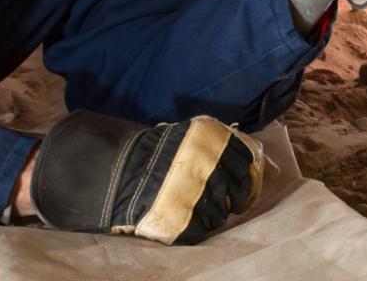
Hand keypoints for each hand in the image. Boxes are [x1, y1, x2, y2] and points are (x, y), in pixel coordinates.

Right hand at [29, 111, 261, 244]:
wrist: (120, 174)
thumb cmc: (154, 153)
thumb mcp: (188, 136)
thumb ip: (213, 146)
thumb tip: (240, 160)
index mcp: (215, 143)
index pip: (246, 163)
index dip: (246, 176)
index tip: (240, 183)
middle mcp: (214, 168)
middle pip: (239, 188)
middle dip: (236, 196)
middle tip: (230, 201)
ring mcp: (203, 196)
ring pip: (223, 212)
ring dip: (217, 212)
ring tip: (201, 209)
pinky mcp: (189, 222)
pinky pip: (206, 230)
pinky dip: (202, 227)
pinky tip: (191, 220)